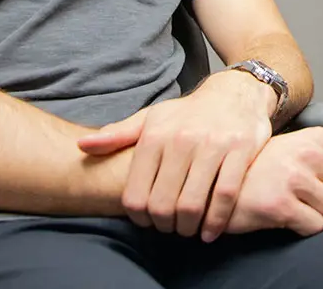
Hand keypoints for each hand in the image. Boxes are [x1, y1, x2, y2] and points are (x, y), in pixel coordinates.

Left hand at [77, 71, 273, 237]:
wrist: (236, 91)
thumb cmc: (189, 113)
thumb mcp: (152, 118)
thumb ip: (118, 135)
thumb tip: (82, 146)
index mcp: (156, 134)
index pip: (136, 195)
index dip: (139, 218)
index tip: (148, 221)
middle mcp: (183, 138)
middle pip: (163, 204)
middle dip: (164, 226)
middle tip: (170, 228)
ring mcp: (213, 144)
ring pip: (192, 204)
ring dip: (188, 228)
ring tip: (188, 229)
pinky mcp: (240, 149)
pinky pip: (225, 196)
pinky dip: (215, 222)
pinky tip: (210, 230)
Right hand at [224, 127, 322, 239]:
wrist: (222, 180)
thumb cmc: (267, 167)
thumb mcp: (301, 148)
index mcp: (319, 137)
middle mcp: (309, 153)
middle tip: (311, 199)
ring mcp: (294, 178)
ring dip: (320, 215)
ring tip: (298, 206)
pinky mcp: (280, 205)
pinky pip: (315, 227)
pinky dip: (304, 227)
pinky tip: (286, 216)